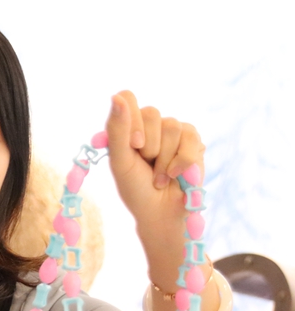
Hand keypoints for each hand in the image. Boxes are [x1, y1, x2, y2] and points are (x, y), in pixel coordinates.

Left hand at [106, 91, 205, 287]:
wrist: (161, 213)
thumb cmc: (135, 189)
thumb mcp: (120, 161)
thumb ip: (118, 129)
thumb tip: (117, 96)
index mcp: (126, 126)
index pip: (127, 97)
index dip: (131, 118)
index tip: (133, 145)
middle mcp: (149, 125)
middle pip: (151, 113)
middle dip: (147, 145)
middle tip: (145, 164)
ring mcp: (173, 131)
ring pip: (172, 126)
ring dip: (164, 158)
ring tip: (160, 175)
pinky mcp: (193, 141)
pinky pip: (191, 138)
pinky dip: (182, 161)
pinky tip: (176, 175)